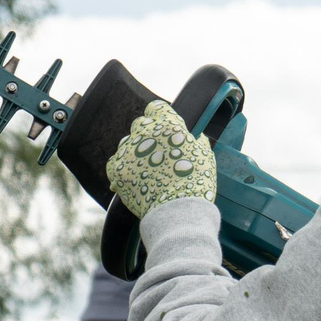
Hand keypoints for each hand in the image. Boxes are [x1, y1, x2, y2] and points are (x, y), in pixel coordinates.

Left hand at [102, 100, 217, 218]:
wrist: (177, 211)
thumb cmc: (196, 184)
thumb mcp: (205, 157)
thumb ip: (196, 142)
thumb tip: (195, 138)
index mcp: (168, 125)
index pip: (156, 108)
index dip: (159, 117)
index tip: (162, 127)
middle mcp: (145, 133)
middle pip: (140, 125)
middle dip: (147, 135)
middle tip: (157, 154)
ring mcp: (129, 151)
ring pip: (126, 144)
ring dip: (134, 152)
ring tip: (146, 171)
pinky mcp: (117, 169)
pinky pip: (115, 163)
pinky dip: (123, 169)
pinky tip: (133, 178)